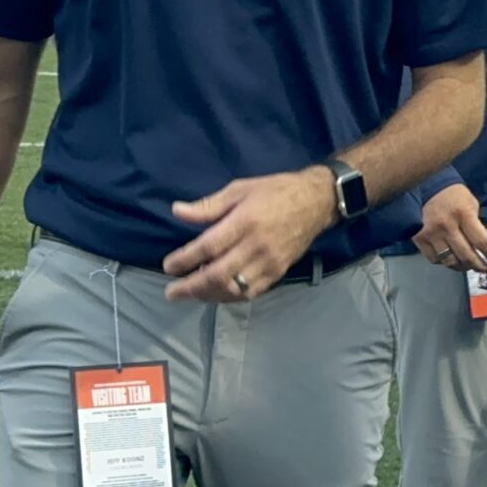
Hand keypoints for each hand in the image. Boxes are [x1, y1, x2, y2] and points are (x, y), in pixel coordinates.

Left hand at [161, 168, 335, 301]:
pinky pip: (251, 292)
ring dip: (208, 295)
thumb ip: (209, 205)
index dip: (185, 260)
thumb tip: (178, 211)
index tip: (168, 266)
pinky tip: (216, 294)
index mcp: (246, 221)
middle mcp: (257, 245)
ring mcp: (269, 262)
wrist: (317, 202)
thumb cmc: (276, 191)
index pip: (209, 247)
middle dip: (191, 287)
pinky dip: (230, 297)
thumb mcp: (240, 189)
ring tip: (190, 294)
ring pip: (234, 288)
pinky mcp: (279, 272)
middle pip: (218, 275)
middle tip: (171, 292)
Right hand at [412, 183, 486, 272]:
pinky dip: (445, 263)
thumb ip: (475, 224)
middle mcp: (447, 226)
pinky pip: (434, 259)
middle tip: (486, 269)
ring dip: (462, 267)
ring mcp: (432, 234)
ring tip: (469, 266)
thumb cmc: (453, 194)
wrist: (425, 186)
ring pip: (450, 261)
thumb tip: (482, 247)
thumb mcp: (471, 204)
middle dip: (479, 265)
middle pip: (466, 255)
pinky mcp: (419, 239)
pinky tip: (451, 260)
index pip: (481, 241)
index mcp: (464, 214)